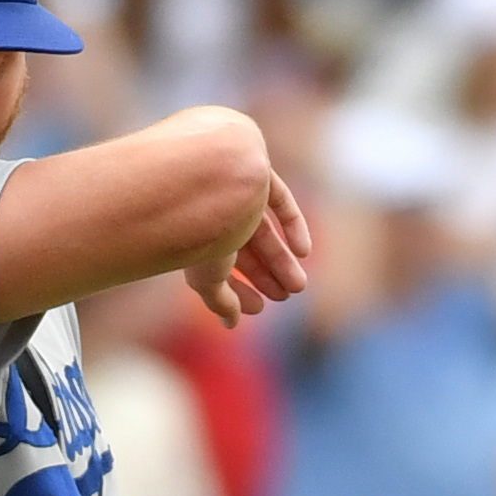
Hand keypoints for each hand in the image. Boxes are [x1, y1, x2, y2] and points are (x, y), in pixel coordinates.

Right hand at [185, 170, 311, 324]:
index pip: (218, 266)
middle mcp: (210, 212)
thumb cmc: (198, 228)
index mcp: (192, 236)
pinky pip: (278, 199)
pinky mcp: (255, 170)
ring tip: (299, 285)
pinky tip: (303, 251)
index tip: (258, 308)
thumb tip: (231, 324)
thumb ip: (220, 300)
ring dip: (282, 259)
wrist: (202, 176)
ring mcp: (233, 190)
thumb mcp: (207, 275)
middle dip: (265, 275)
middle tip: (287, 295)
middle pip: (244, 248)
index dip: (238, 289)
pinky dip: (292, 225)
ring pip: (263, 229)